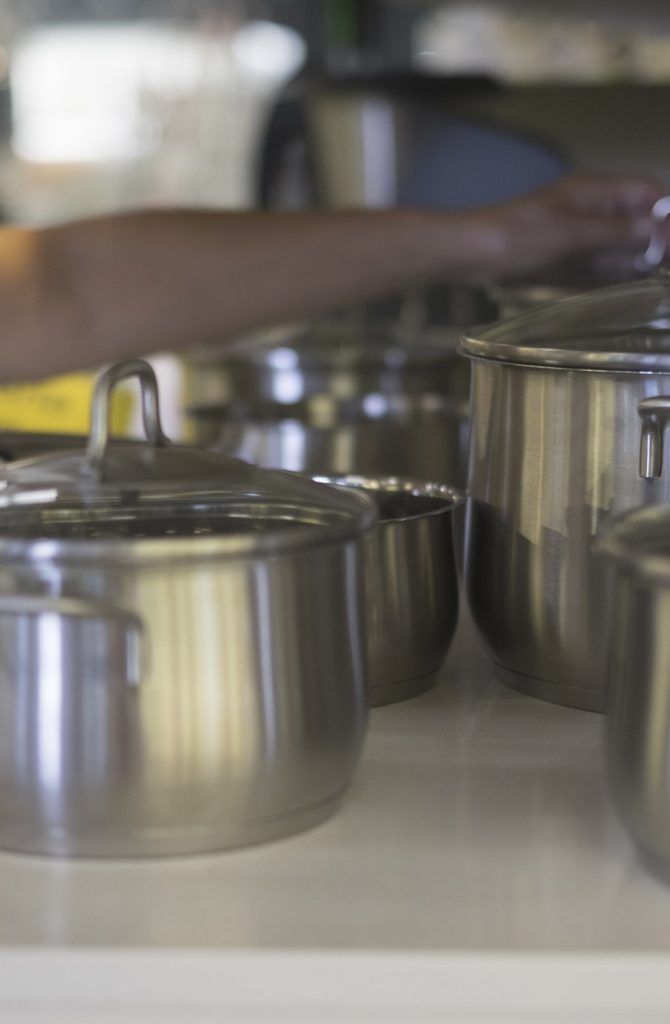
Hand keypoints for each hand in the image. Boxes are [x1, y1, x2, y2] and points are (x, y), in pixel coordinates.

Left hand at [467, 172, 665, 285]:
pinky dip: (609, 269)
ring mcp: (575, 231)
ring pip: (617, 242)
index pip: (645, 192)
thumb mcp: (571, 234)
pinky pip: (595, 259)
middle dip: (654, 239)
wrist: (470, 253)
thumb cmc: (515, 237)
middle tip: (663, 266)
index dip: (666, 213)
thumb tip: (654, 228)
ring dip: (633, 257)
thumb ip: (615, 232)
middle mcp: (588, 208)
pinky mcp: (561, 252)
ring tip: (649, 277)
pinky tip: (620, 281)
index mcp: (592, 192)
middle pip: (635, 218)